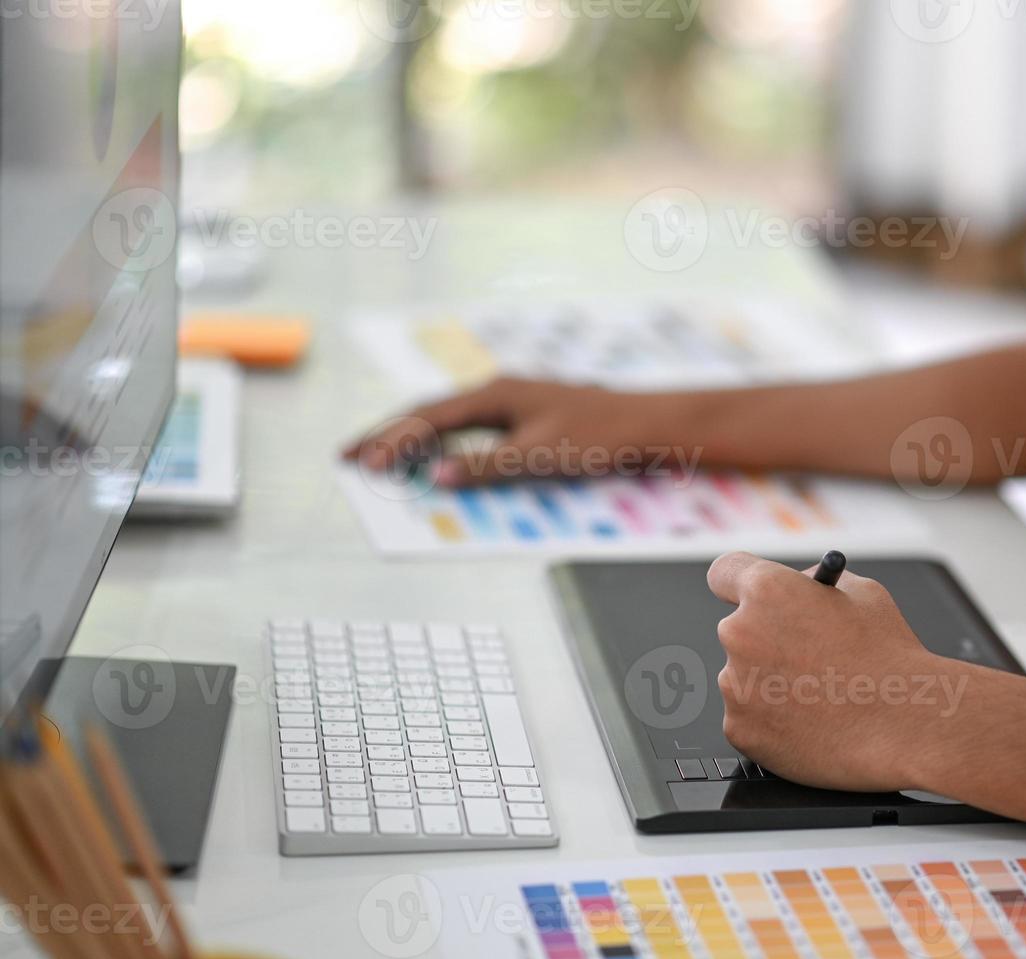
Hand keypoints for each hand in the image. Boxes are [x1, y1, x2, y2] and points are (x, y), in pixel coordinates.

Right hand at [342, 377, 679, 486]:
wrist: (651, 424)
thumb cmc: (601, 437)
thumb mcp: (540, 456)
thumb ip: (486, 467)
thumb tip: (435, 476)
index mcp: (496, 394)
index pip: (429, 418)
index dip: (391, 440)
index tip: (358, 460)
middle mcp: (501, 391)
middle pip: (432, 412)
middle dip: (390, 434)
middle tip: (350, 455)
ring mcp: (516, 400)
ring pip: (452, 419)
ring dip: (417, 438)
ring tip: (382, 457)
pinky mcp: (531, 415)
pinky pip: (475, 427)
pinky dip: (448, 442)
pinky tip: (440, 455)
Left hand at [708, 552, 972, 792]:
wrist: (906, 724)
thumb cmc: (890, 658)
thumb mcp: (862, 593)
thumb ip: (815, 585)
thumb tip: (797, 589)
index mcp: (767, 590)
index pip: (724, 572)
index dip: (738, 583)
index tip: (746, 596)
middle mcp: (740, 633)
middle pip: (737, 630)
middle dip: (764, 640)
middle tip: (800, 656)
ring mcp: (736, 685)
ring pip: (742, 678)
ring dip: (768, 683)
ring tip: (819, 696)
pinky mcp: (739, 729)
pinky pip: (748, 718)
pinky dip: (771, 722)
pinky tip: (811, 722)